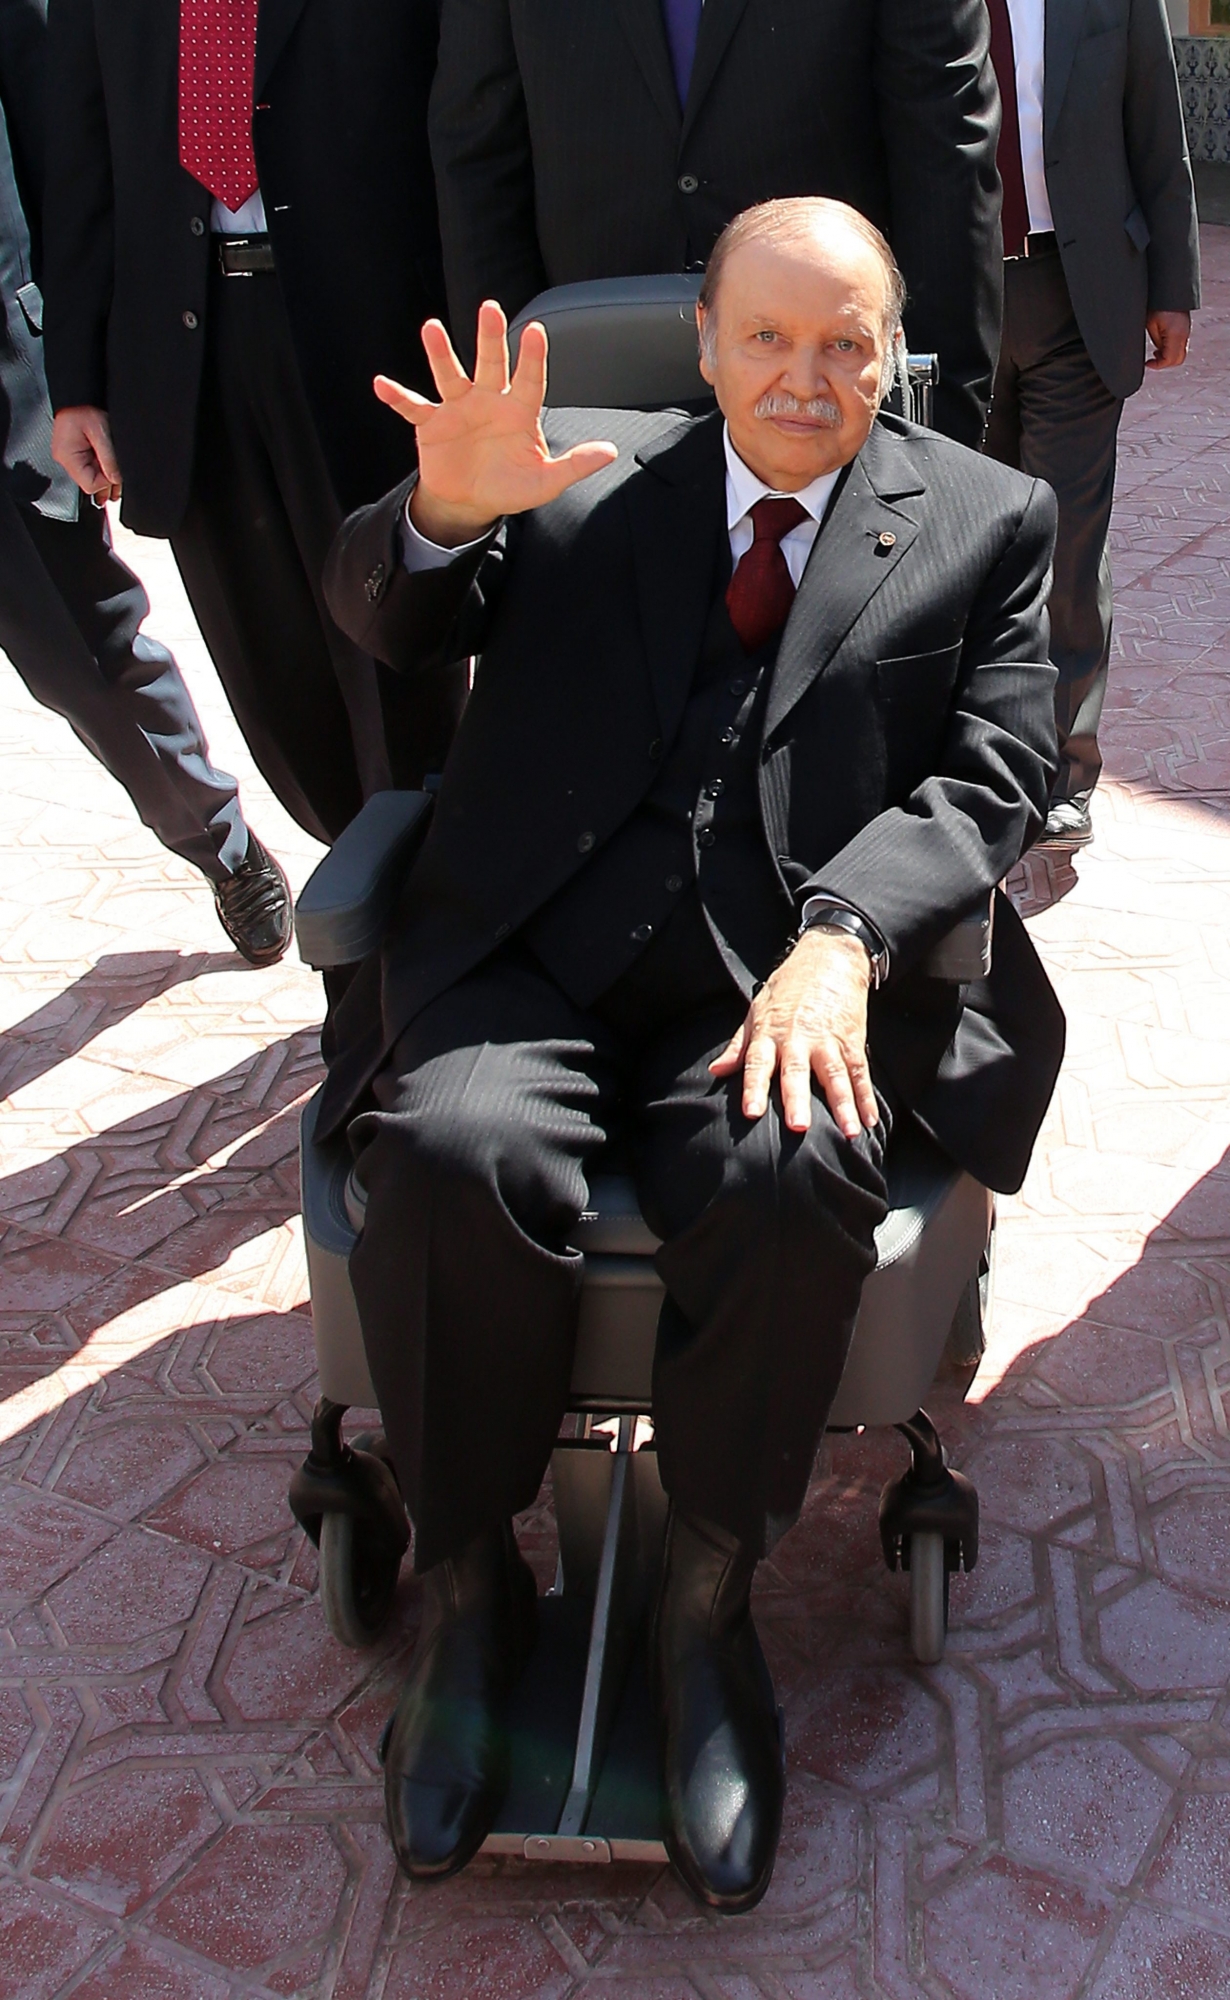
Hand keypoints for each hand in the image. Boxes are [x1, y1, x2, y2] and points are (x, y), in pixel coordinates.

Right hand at [51, 405, 121, 501]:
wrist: (78, 396)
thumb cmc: (85, 408)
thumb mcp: (101, 433)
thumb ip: (109, 459)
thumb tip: (116, 479)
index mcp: (68, 457)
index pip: (90, 485)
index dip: (107, 482)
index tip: (116, 471)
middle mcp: (65, 460)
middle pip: (91, 482)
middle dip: (106, 477)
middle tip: (115, 464)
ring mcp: (69, 457)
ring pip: (92, 475)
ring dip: (104, 471)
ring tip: (109, 457)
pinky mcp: (75, 453)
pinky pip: (90, 466)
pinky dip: (100, 464)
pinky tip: (105, 457)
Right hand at [374, 300, 617, 544]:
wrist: (470, 503)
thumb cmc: (510, 486)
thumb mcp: (545, 482)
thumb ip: (575, 465)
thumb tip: (610, 452)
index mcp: (518, 411)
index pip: (529, 380)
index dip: (532, 358)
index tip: (535, 331)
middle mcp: (488, 400)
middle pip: (490, 364)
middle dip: (489, 337)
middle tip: (490, 308)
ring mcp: (458, 408)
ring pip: (450, 375)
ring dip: (441, 354)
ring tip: (431, 328)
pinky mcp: (431, 423)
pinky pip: (413, 406)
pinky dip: (397, 396)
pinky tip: (382, 384)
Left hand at [710, 928, 876, 1139]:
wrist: (829, 956)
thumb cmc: (788, 986)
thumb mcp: (757, 1009)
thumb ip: (739, 1046)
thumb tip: (716, 1071)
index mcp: (770, 1032)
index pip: (758, 1063)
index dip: (753, 1087)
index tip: (751, 1112)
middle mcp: (799, 1038)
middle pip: (796, 1073)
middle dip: (797, 1099)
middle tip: (798, 1127)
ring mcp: (828, 1040)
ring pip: (836, 1076)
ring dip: (843, 1106)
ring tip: (850, 1132)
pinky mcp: (851, 1040)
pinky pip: (860, 1072)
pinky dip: (867, 1097)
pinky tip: (870, 1120)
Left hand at [1145, 310, 1190, 370]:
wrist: (1170, 290)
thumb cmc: (1158, 305)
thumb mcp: (1151, 325)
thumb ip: (1156, 342)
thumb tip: (1157, 353)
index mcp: (1175, 335)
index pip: (1169, 360)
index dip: (1157, 365)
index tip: (1147, 363)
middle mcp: (1184, 335)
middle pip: (1178, 360)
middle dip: (1164, 363)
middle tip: (1152, 360)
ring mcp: (1186, 332)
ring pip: (1180, 354)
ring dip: (1168, 357)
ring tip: (1155, 353)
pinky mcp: (1185, 329)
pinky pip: (1180, 345)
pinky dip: (1171, 350)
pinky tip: (1161, 345)